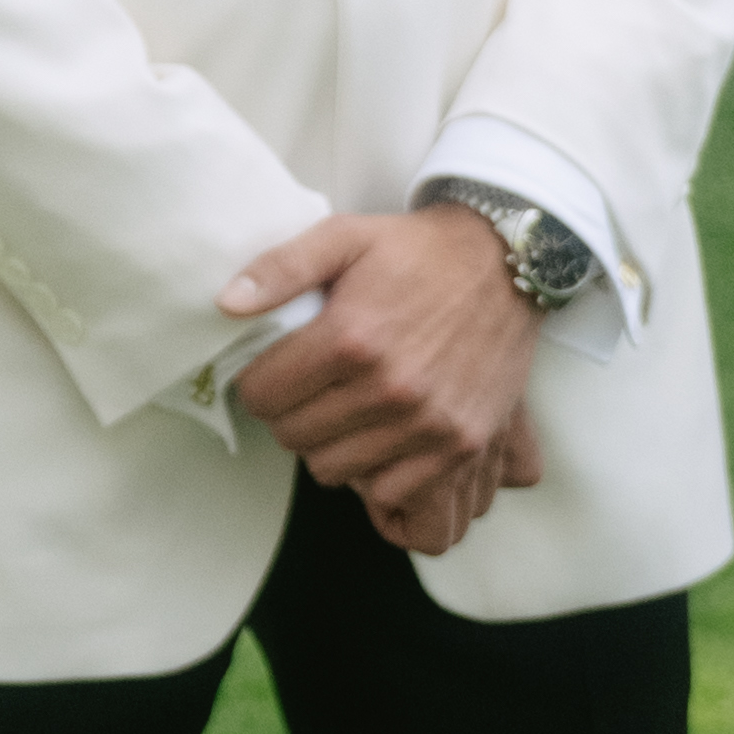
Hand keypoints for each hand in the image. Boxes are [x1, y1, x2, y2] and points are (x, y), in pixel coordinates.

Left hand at [216, 201, 545, 563]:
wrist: (507, 264)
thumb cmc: (417, 251)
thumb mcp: (344, 236)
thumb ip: (280, 267)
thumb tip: (226, 304)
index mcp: (351, 338)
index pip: (263, 395)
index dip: (257, 383)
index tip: (272, 372)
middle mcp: (390, 389)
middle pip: (294, 438)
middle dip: (289, 414)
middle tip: (307, 391)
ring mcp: (429, 424)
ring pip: (334, 471)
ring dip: (328, 447)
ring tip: (341, 415)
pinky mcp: (463, 445)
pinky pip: (394, 497)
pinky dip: (376, 478)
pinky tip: (376, 444)